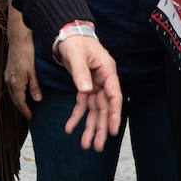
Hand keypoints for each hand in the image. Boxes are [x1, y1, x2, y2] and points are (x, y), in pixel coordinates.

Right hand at [5, 22, 39, 119]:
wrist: (18, 40)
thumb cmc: (26, 53)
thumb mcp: (33, 71)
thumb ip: (35, 86)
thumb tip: (38, 100)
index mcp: (16, 83)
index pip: (20, 102)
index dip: (25, 111)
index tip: (30, 117)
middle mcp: (9, 81)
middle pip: (15, 100)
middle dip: (21, 108)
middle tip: (29, 114)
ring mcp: (8, 76)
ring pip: (13, 93)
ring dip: (19, 100)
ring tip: (26, 105)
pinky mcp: (8, 72)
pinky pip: (12, 87)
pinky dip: (17, 92)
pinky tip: (22, 91)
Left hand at [57, 34, 122, 150]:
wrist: (66, 34)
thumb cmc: (74, 41)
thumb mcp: (76, 55)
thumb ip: (80, 73)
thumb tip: (86, 91)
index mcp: (107, 70)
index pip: (114, 96)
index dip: (114, 114)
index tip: (112, 131)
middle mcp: (103, 79)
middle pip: (104, 108)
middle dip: (100, 128)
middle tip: (96, 147)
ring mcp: (95, 84)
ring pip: (94, 110)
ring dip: (89, 127)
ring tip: (85, 145)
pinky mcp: (85, 85)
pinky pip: (82, 104)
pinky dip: (76, 116)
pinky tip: (69, 128)